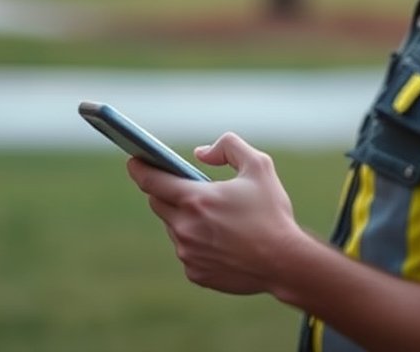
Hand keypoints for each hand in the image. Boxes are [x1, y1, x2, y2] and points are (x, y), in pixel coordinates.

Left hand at [126, 131, 302, 294]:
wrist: (286, 263)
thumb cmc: (272, 213)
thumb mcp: (258, 165)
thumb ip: (227, 146)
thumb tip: (200, 153)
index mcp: (195, 199)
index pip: (151, 180)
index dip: (138, 167)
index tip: (133, 160)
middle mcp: (185, 227)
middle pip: (158, 202)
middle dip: (167, 192)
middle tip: (186, 187)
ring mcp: (188, 253)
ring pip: (173, 227)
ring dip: (183, 218)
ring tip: (211, 216)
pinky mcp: (195, 273)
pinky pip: (186, 250)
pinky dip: (195, 242)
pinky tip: (219, 240)